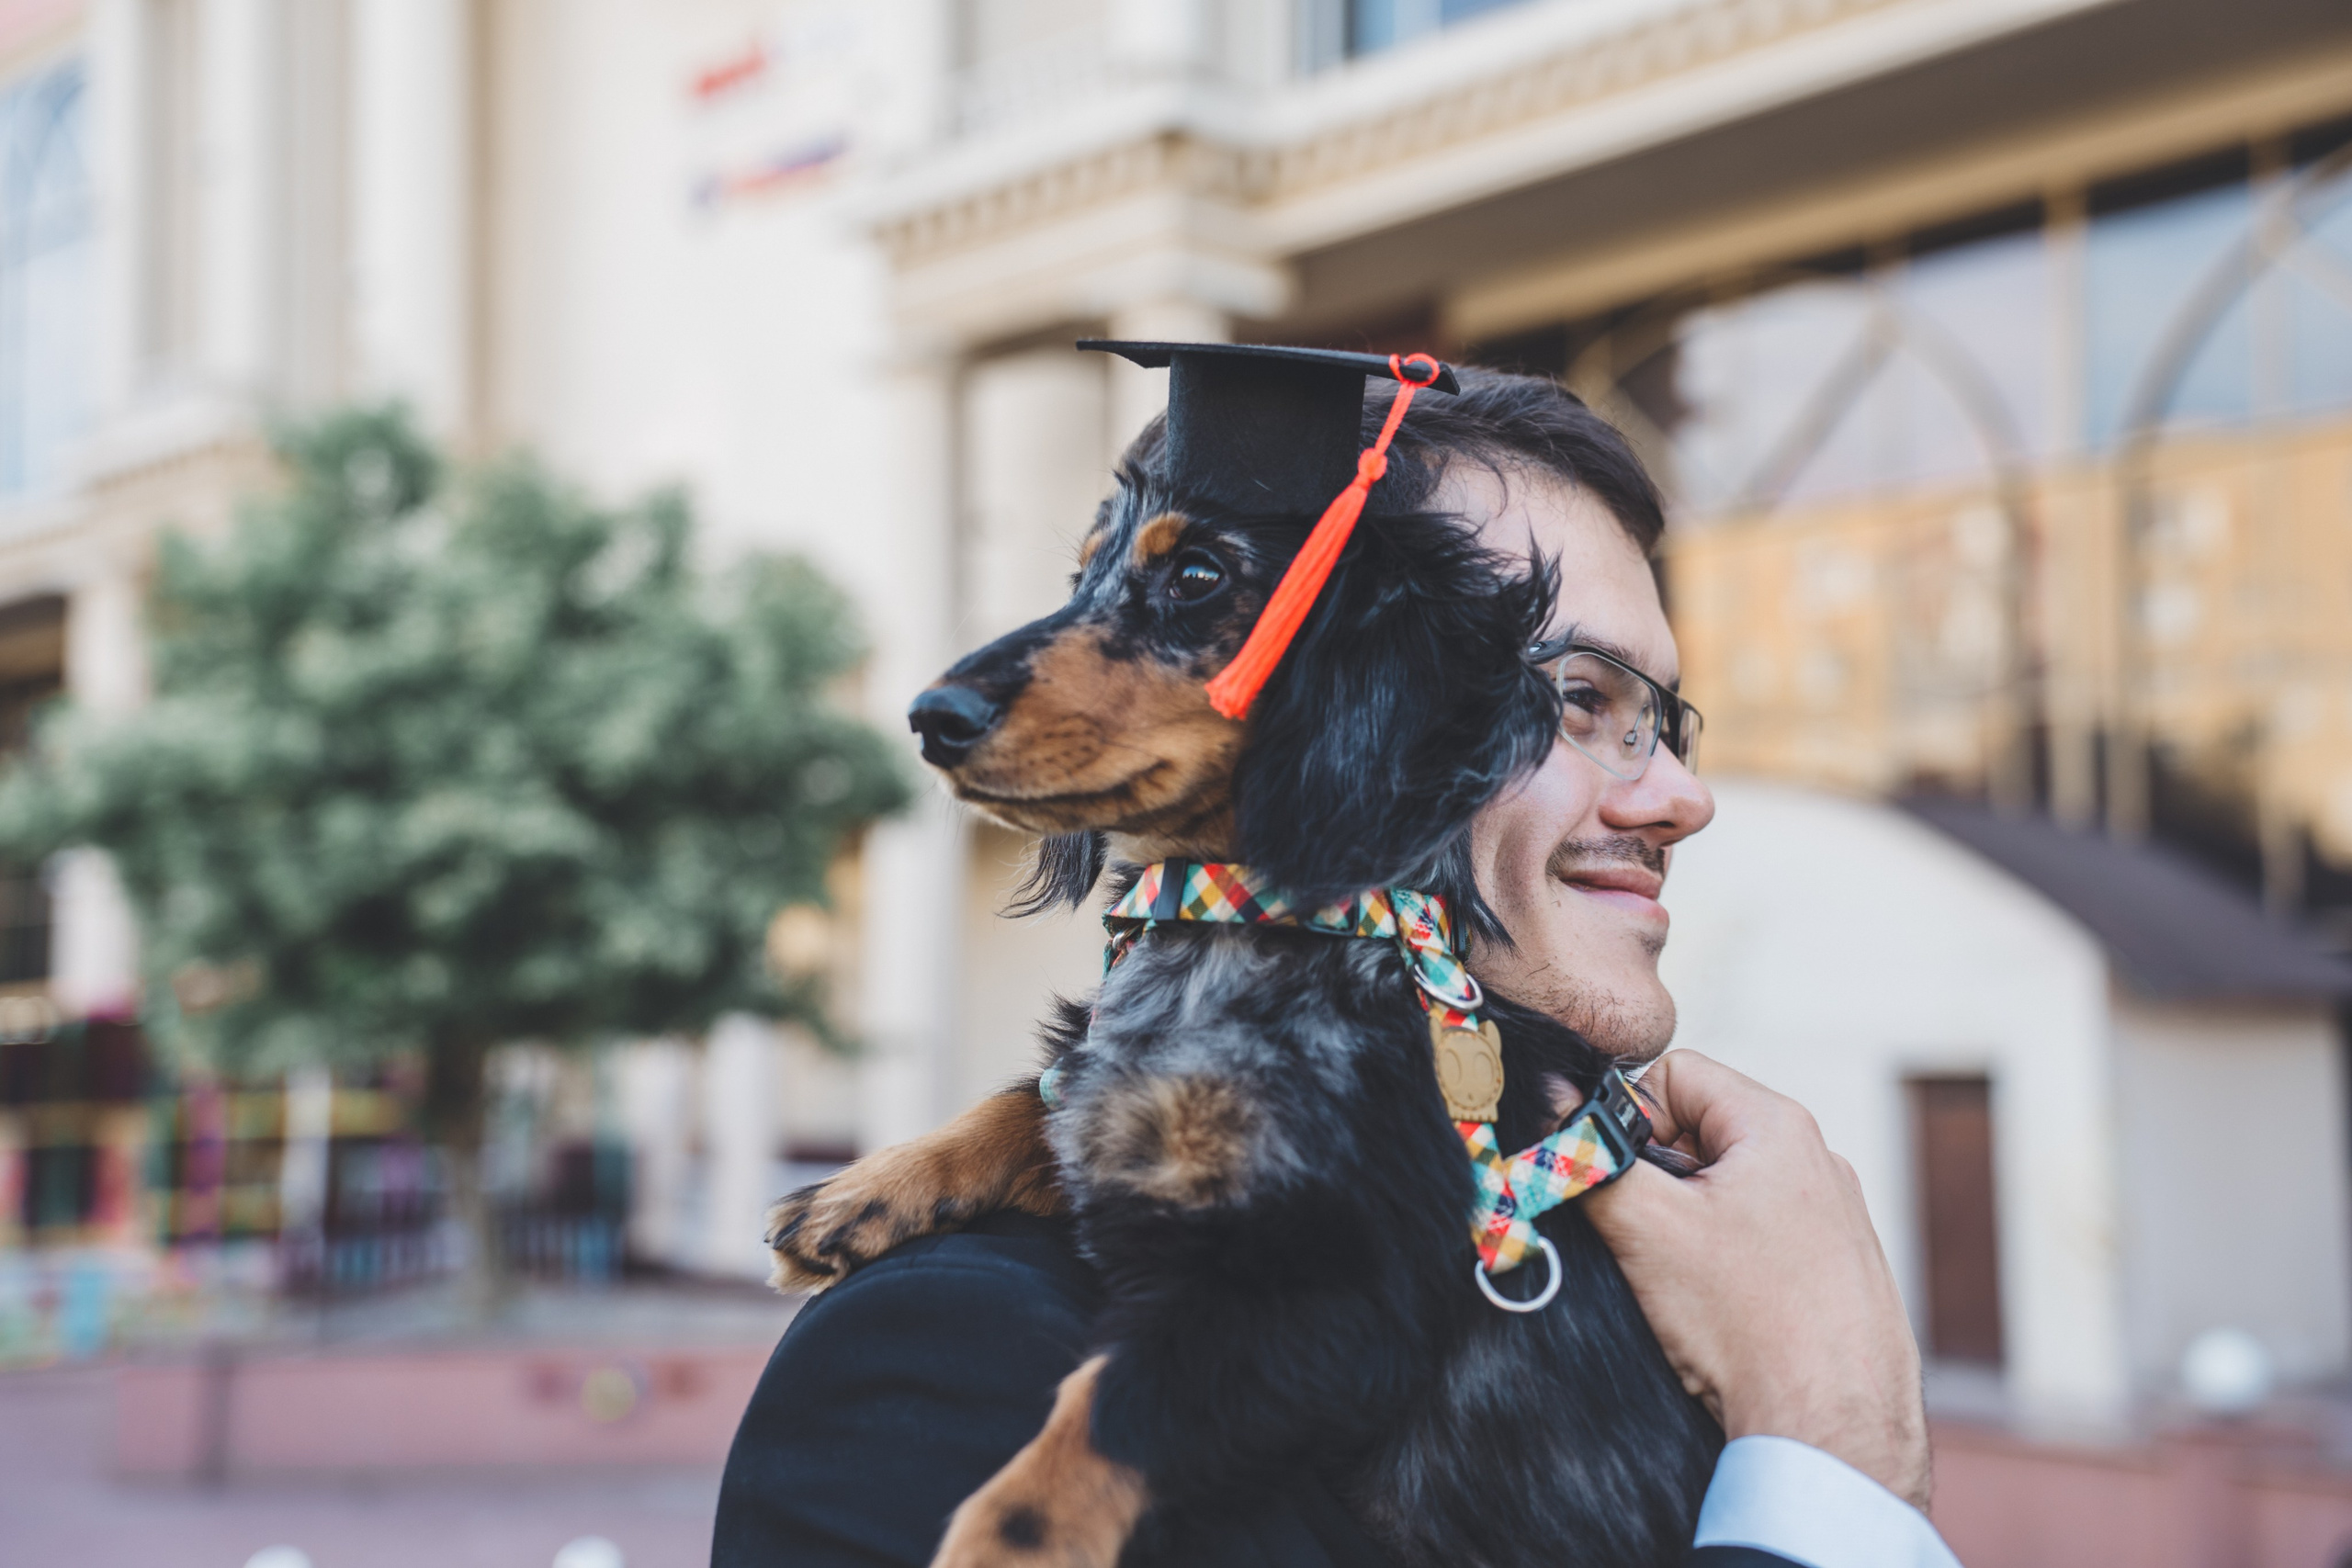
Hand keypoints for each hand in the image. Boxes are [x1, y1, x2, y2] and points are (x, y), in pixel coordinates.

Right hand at [1583, 1050, 1931, 1509]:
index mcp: (1779, 1127)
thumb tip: (1552, 1107)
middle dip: (1657, 1178)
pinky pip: (1762, 1240)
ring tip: (1680, 1283)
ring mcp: (1836, 1221)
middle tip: (1639, 1235)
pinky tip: (1720, 1314)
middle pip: (1702, 1134)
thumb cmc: (1751, 1323)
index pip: (1676, 1074)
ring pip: (1729, 1191)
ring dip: (1688, 1224)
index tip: (1614, 1175)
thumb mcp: (1646, 1228)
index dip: (1628, 1116)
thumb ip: (1591, 1156)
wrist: (1833, 1431)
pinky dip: (1727, 1264)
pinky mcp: (1840, 1274)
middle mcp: (1818, 1163)